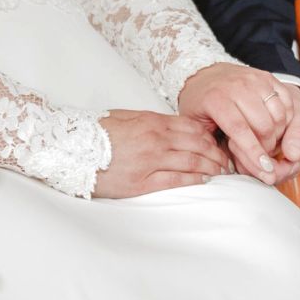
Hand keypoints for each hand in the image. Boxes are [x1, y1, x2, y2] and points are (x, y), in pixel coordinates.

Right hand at [93, 110, 230, 197]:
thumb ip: (151, 121)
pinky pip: (174, 180)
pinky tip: (204, 180)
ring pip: (191, 162)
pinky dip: (193, 179)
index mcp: (151, 121)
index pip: (192, 127)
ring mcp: (149, 161)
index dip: (211, 136)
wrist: (71, 147)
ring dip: (211, 167)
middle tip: (229, 159)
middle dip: (217, 153)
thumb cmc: (96, 132)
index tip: (220, 142)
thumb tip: (173, 126)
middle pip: (198, 144)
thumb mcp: (126, 117)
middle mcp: (155, 139)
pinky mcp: (141, 182)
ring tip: (222, 171)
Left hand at [178, 63, 299, 185]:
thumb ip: (210, 145)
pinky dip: (285, 119)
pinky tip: (275, 127)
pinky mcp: (268, 78)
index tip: (264, 168)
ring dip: (278, 134)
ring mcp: (255, 80)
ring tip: (267, 141)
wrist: (207, 75)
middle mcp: (238, 86)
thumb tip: (229, 168)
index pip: (240, 129)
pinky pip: (287, 103)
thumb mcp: (194, 125)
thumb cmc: (200, 103)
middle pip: (264, 124)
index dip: (253, 151)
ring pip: (279, 114)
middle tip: (262, 155)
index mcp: (216, 98)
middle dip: (267, 146)